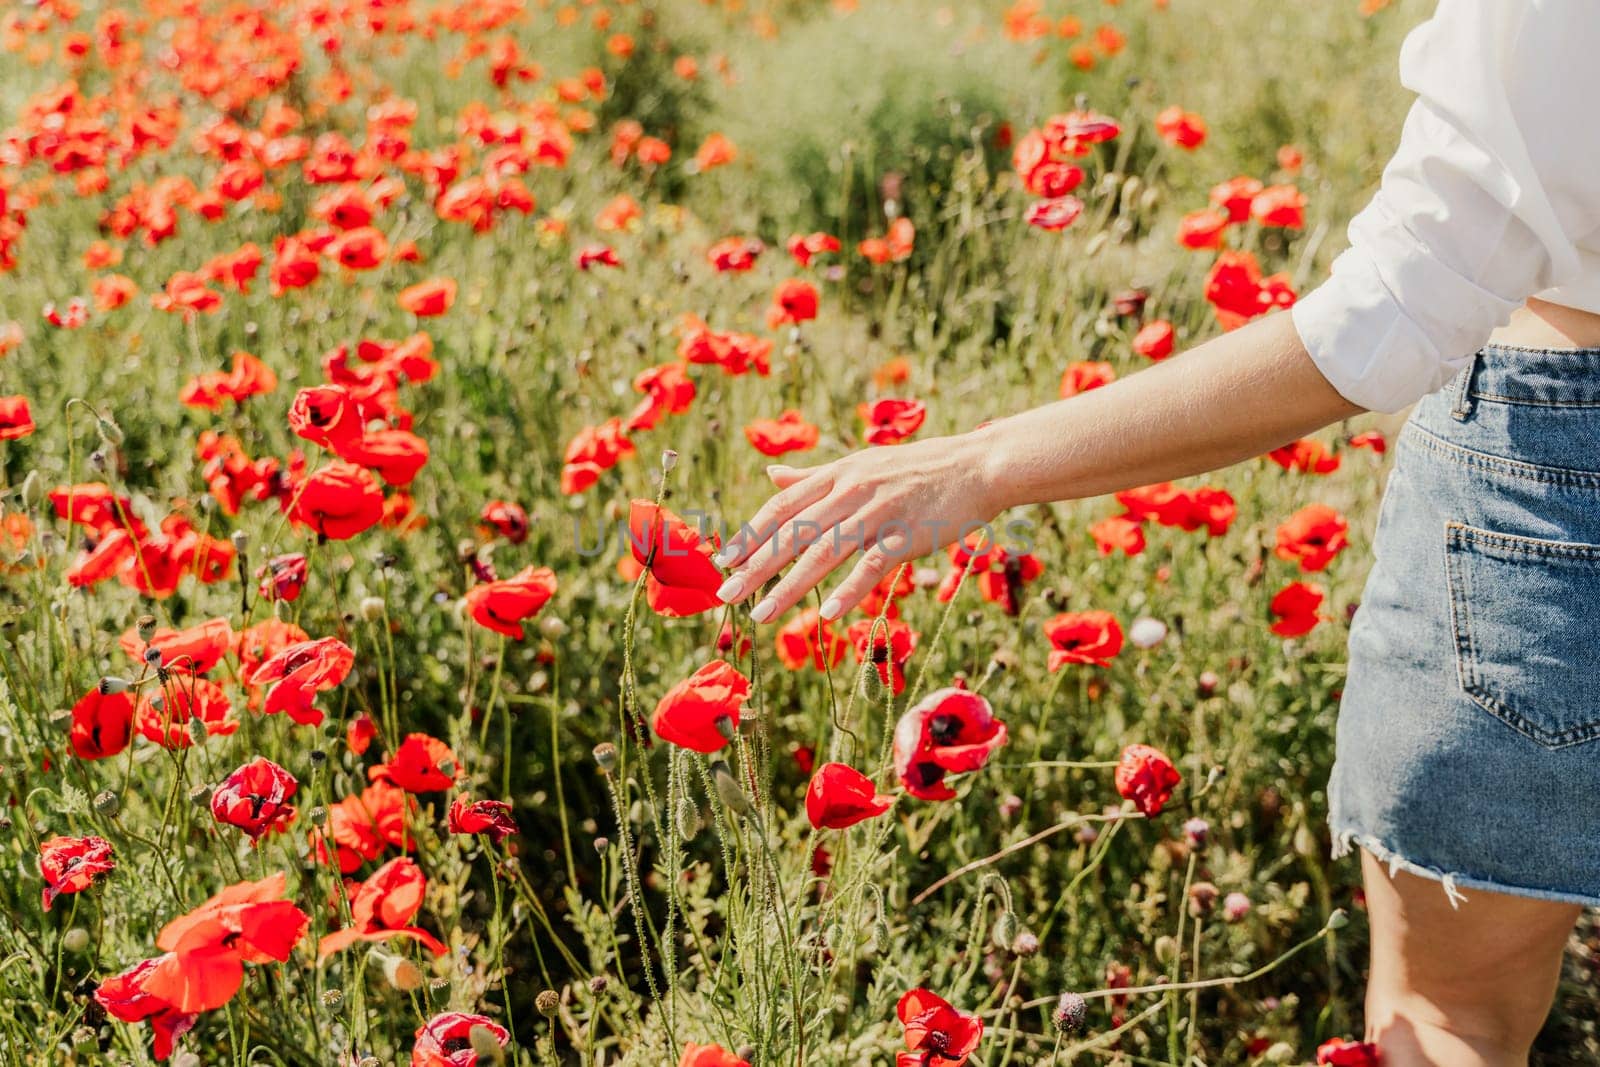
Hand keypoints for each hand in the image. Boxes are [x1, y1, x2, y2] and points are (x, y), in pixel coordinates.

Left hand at [713, 429, 1009, 622]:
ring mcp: (880, 512)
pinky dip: (849, 589)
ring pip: (824, 552)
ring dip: (789, 586)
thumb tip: (770, 475)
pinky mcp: (908, 533)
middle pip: (794, 532)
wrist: (978, 465)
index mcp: (837, 474)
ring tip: (760, 614)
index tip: (723, 560)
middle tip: (725, 595)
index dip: (751, 533)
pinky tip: (828, 614)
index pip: (783, 505)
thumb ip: (813, 476)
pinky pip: (873, 565)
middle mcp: (852, 490)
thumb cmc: (918, 469)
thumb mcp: (860, 464)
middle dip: (755, 565)